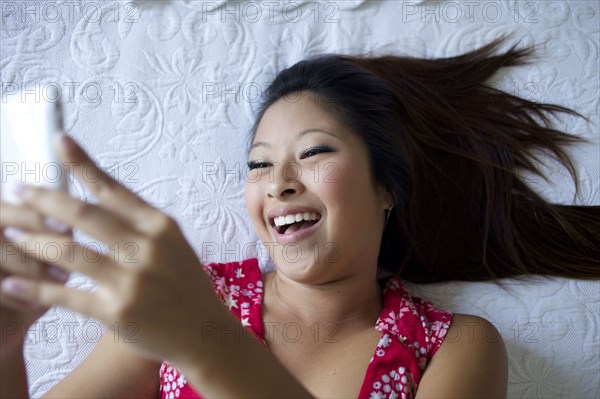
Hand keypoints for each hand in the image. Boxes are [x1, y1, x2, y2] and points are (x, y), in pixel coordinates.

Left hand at [0, 135, 226, 364]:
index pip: (113, 189)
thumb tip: (100, 197)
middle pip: (84, 215)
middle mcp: (146, 248)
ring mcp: (131, 280)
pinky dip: (34, 289)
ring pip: (68, 253)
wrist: (205, 332)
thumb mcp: (174, 245)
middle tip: (14, 189)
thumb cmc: (187, 286)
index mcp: (160, 226)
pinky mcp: (116, 312)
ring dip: (32, 241)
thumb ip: (141, 223)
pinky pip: (65, 296)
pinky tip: (11, 283)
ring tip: (10, 233)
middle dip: (43, 199)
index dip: (82, 164)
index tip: (59, 141)